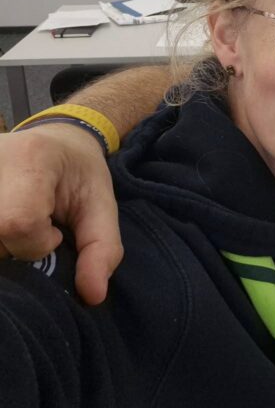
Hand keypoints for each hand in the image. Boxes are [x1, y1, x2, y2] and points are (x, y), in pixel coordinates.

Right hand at [0, 123, 122, 304]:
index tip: (54, 233)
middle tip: (31, 230)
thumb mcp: (102, 204)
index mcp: (29, 159)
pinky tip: (5, 230)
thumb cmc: (79, 173)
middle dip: (11, 250)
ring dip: (1, 245)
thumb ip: (102, 247)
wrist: (55, 140)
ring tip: (16, 226)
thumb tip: (93, 296)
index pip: (16, 222)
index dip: (35, 243)